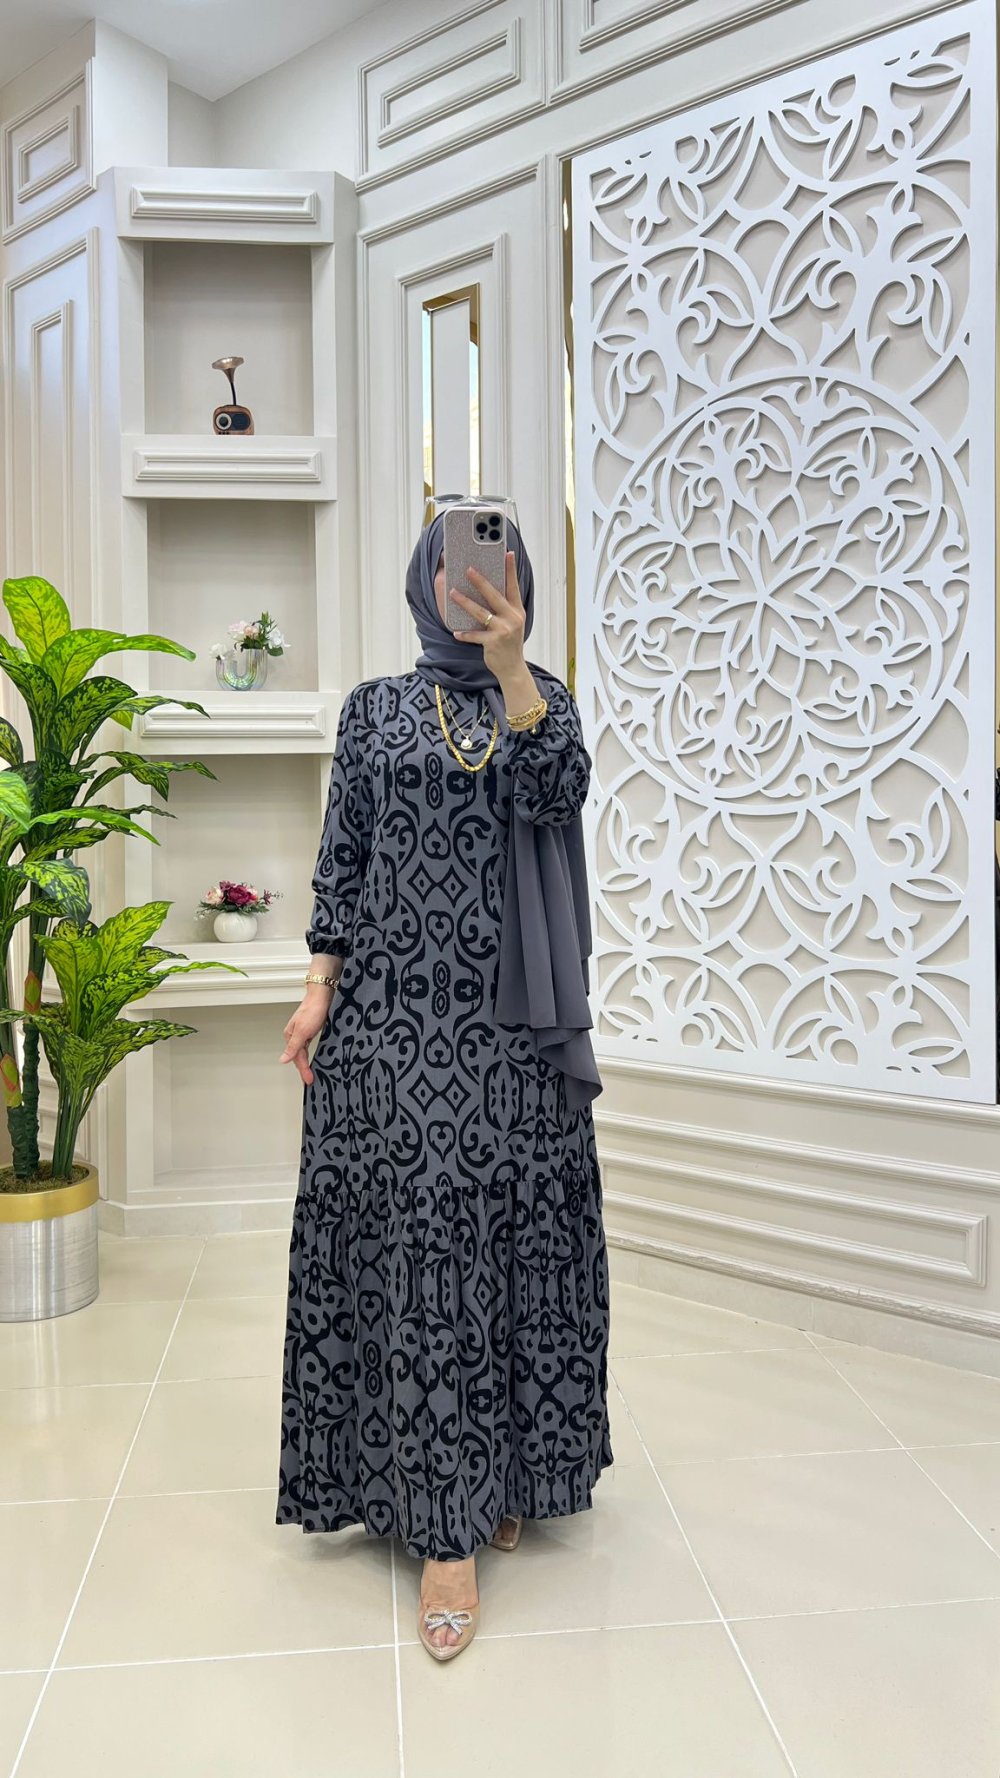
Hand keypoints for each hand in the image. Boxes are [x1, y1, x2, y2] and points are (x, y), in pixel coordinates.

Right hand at [279, 991, 332, 1085]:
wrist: (322, 995)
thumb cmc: (313, 1009)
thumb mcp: (303, 1031)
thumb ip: (293, 1047)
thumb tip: (282, 1060)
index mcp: (290, 1036)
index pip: (297, 1058)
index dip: (303, 1070)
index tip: (308, 1080)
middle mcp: (294, 1035)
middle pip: (299, 1056)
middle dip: (303, 1069)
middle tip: (309, 1081)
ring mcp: (302, 1032)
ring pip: (302, 1052)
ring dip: (306, 1063)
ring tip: (309, 1074)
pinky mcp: (310, 1029)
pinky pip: (308, 1046)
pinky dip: (309, 1054)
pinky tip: (312, 1058)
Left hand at [449, 551, 525, 676]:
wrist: (512, 668)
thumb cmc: (508, 643)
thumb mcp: (511, 623)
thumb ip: (503, 608)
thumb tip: (486, 589)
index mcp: (517, 611)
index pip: (514, 586)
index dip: (511, 570)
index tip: (507, 554)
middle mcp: (513, 618)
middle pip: (494, 595)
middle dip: (480, 581)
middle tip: (468, 569)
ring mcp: (503, 630)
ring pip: (481, 613)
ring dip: (465, 602)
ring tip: (452, 593)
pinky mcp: (493, 643)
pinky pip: (475, 635)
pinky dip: (465, 634)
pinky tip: (456, 632)